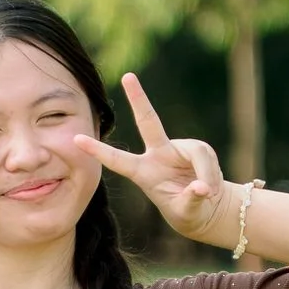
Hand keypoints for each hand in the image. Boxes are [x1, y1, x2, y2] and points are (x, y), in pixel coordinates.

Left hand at [74, 73, 235, 244]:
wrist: (206, 207)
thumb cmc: (187, 211)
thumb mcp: (186, 212)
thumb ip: (191, 199)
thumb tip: (201, 187)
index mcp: (143, 173)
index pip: (117, 160)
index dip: (97, 150)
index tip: (76, 139)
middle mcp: (159, 154)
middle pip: (149, 122)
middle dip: (139, 99)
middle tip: (128, 76)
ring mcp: (178, 148)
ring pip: (197, 153)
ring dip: (205, 174)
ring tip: (206, 193)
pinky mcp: (196, 149)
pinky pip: (206, 158)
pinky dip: (211, 175)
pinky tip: (210, 189)